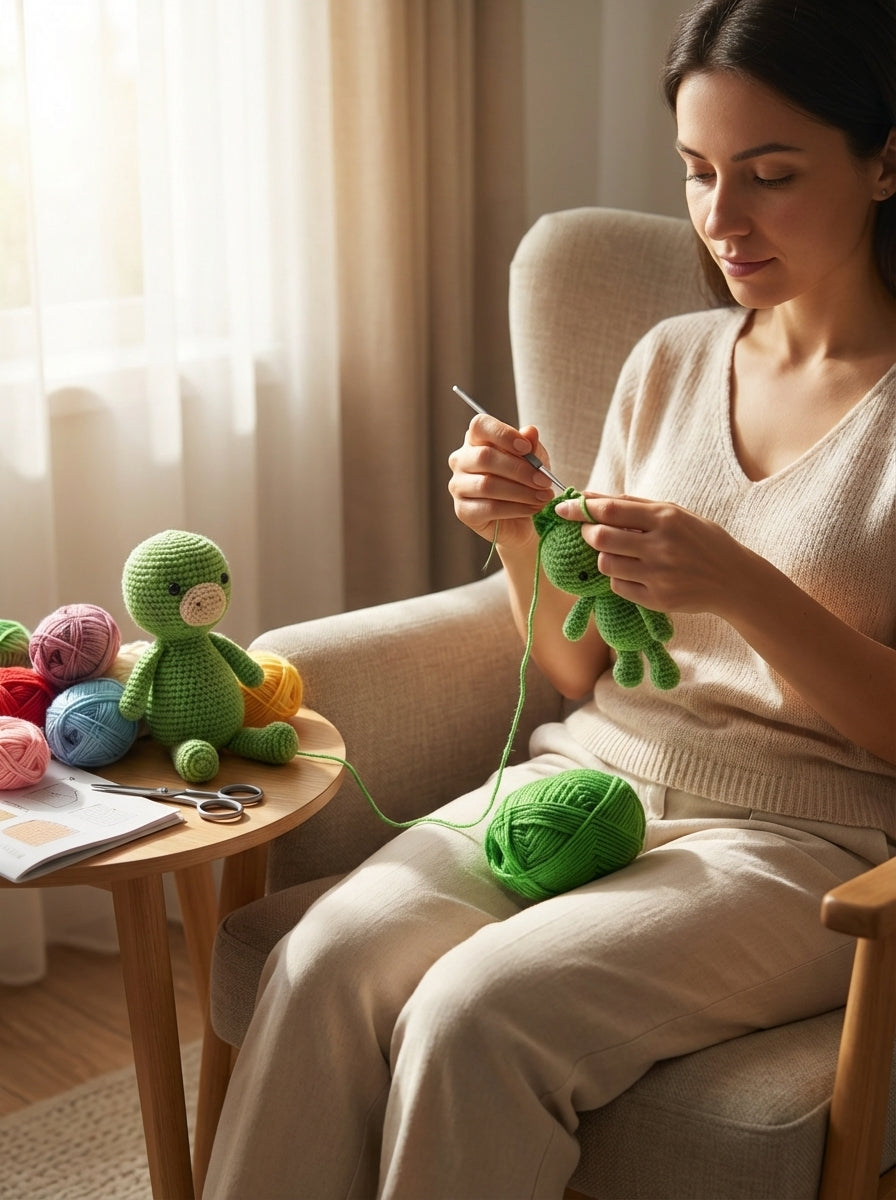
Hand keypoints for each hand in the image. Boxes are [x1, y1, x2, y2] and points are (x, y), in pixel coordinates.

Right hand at [448, 415, 556, 548]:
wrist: (522, 519)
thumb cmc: (524, 481)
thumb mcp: (535, 460)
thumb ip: (532, 446)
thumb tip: (530, 432)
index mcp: (476, 440)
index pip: (480, 425)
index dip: (504, 434)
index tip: (527, 448)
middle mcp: (461, 460)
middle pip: (484, 457)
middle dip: (520, 470)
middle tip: (544, 480)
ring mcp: (458, 486)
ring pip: (487, 485)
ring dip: (521, 492)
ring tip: (543, 496)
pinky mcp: (463, 511)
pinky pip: (489, 508)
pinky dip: (516, 508)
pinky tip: (533, 508)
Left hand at [554, 492, 744, 615]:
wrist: (733, 579)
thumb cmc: (699, 539)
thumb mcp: (673, 513)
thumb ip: (631, 504)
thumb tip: (588, 495)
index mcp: (665, 518)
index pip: (610, 510)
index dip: (580, 509)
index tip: (562, 508)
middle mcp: (661, 546)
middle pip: (601, 538)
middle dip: (587, 534)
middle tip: (590, 532)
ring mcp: (659, 575)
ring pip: (606, 564)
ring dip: (604, 557)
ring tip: (621, 554)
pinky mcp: (657, 599)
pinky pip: (618, 587)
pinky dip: (619, 578)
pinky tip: (636, 573)